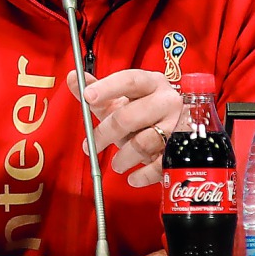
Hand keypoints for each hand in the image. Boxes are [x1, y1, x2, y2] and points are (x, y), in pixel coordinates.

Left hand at [67, 68, 181, 187]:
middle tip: (92, 146)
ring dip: (124, 157)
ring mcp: (177, 125)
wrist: (173, 133)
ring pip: (144, 142)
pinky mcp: (182, 149)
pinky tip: (133, 178)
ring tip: (116, 164)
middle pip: (131, 116)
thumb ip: (96, 90)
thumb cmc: (142, 115)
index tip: (87, 96)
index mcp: (152, 83)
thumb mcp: (118, 101)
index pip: (130, 80)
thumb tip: (72, 77)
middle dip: (105, 134)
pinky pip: (160, 165)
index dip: (108, 87)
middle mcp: (168, 101)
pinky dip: (143, 175)